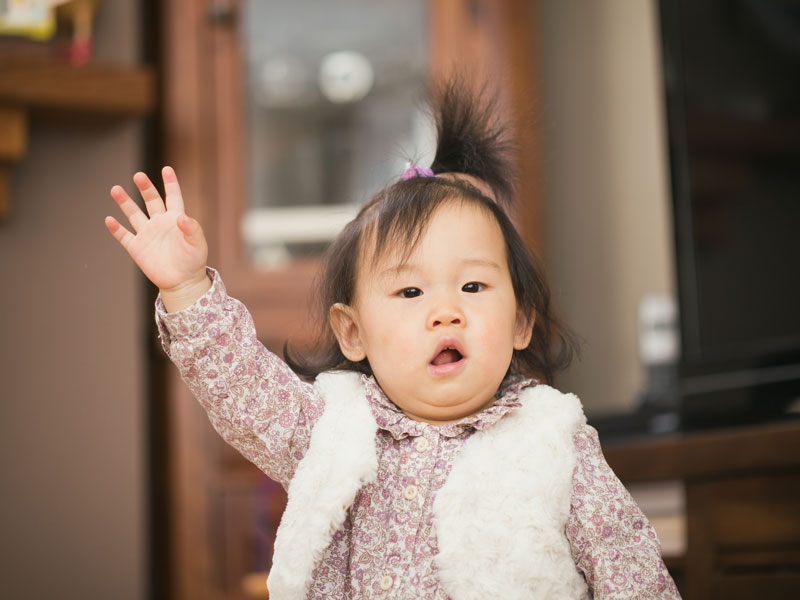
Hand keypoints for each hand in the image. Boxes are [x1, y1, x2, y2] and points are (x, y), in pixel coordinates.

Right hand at [105, 166, 210, 310]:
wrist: (183, 282)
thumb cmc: (193, 261)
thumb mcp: (197, 244)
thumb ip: (192, 229)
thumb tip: (181, 217)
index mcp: (176, 219)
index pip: (173, 197)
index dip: (170, 183)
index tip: (167, 169)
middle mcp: (160, 223)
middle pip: (151, 201)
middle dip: (145, 188)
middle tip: (139, 175)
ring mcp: (147, 234)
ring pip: (133, 214)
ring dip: (125, 202)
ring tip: (115, 189)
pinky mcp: (137, 248)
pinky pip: (124, 236)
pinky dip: (116, 229)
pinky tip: (109, 220)